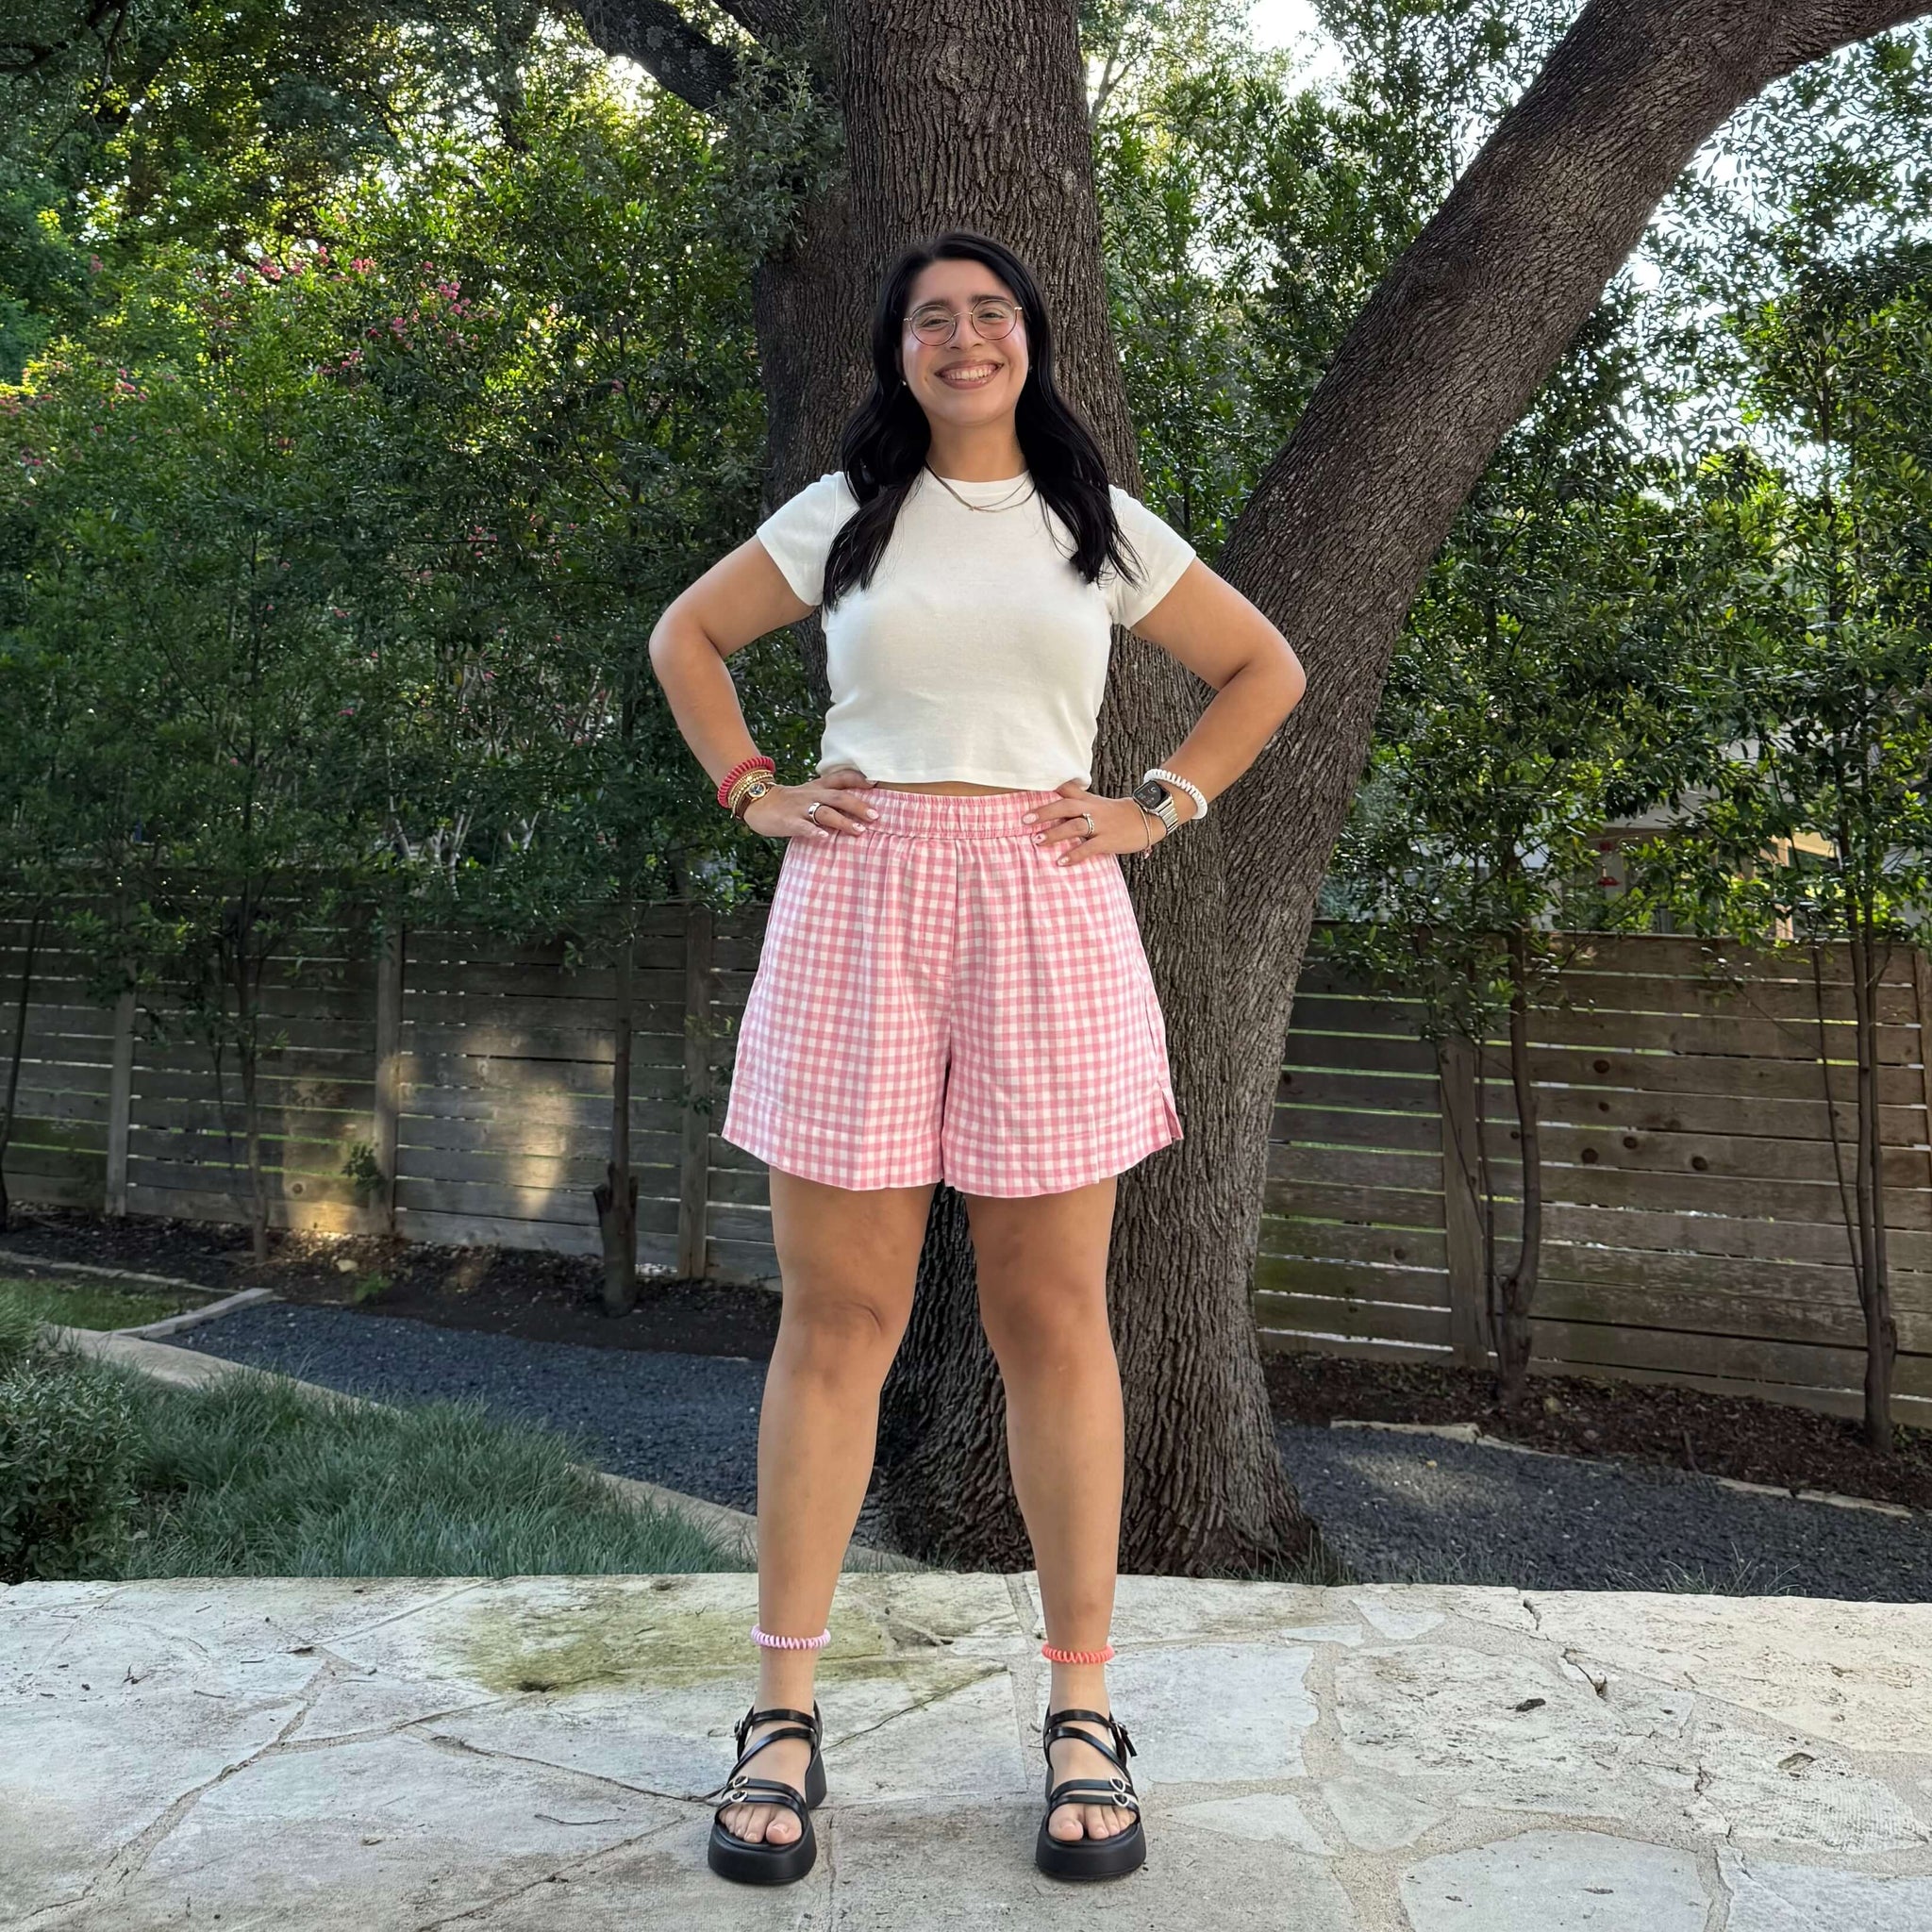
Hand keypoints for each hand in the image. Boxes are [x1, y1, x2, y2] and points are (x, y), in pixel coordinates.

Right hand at [741, 766, 878, 840]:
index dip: (857, 779)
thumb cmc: (789, 801)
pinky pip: (803, 826)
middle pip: (838, 797)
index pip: (840, 778)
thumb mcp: (810, 792)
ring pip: (824, 812)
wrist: (757, 802)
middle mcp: (812, 795)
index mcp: (818, 787)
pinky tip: (826, 838)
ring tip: (859, 831)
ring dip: (842, 821)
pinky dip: (815, 832)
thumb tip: (858, 805)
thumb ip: (830, 796)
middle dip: (858, 806)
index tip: (876, 783)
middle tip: (875, 816)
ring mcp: (800, 808)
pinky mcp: (788, 821)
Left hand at [1022, 780, 1164, 865]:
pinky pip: (1088, 848)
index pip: (1066, 788)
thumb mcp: (1097, 803)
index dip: (1047, 787)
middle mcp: (1092, 809)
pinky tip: (1061, 861)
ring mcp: (1101, 825)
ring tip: (1036, 841)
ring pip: (1074, 826)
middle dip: (1044, 813)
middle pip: (1065, 807)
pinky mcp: (1108, 840)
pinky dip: (1074, 855)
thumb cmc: (1119, 814)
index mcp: (1088, 799)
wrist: (1148, 818)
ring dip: (1054, 834)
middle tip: (1025, 820)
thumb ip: (1078, 802)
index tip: (1026, 789)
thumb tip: (1054, 802)